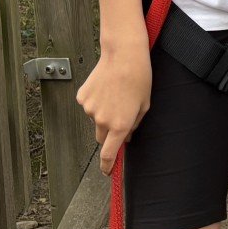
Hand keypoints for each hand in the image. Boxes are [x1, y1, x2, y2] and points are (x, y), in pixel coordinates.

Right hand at [79, 42, 151, 171]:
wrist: (124, 55)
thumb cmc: (139, 79)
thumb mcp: (144, 105)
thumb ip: (135, 125)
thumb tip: (127, 137)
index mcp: (120, 126)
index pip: (109, 154)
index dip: (107, 165)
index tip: (107, 172)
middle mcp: (102, 120)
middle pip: (101, 137)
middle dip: (108, 133)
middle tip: (119, 116)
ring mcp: (90, 109)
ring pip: (95, 118)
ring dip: (103, 112)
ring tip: (116, 93)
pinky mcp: (82, 97)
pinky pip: (89, 105)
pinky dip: (96, 100)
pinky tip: (106, 86)